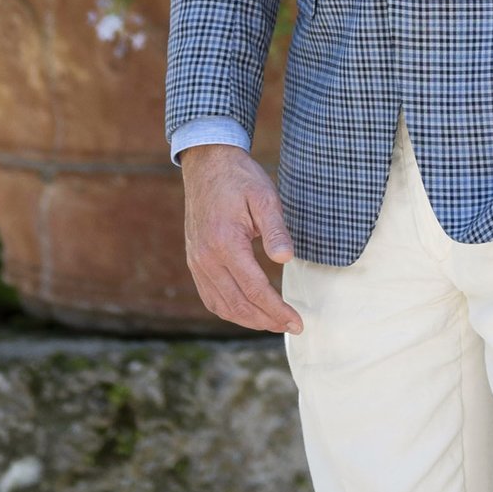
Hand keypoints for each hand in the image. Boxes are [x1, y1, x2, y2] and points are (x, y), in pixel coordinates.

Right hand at [183, 143, 301, 331]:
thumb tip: (286, 259)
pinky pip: (209, 297)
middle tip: (292, 327)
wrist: (207, 164)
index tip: (298, 322)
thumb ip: (275, 229)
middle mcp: (206, 258)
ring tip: (274, 323)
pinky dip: (229, 310)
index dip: (277, 310)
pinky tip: (248, 311)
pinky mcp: (194, 261)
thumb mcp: (265, 196)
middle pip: (238, 304)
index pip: (255, 289)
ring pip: (222, 306)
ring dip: (249, 320)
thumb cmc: (240, 178)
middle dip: (267, 321)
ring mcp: (197, 261)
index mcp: (225, 243)